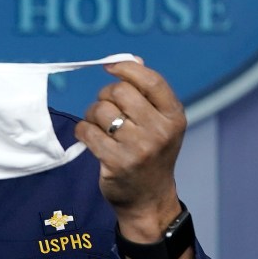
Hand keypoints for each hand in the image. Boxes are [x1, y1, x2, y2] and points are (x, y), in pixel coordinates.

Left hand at [74, 59, 186, 240]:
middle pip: (119, 91)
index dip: (127, 68)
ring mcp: (139, 148)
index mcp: (174, 117)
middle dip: (106, 96)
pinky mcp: (116, 163)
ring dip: (93, 115)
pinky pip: (86, 130)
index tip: (110, 67)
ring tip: (102, 128)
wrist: (149, 200)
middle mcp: (160, 132)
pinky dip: (83, 131)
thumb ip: (147, 91)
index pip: (150, 81)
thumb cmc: (151, 152)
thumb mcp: (160, 122)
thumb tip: (132, 58)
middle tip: (108, 110)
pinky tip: (92, 139)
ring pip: (100, 110)